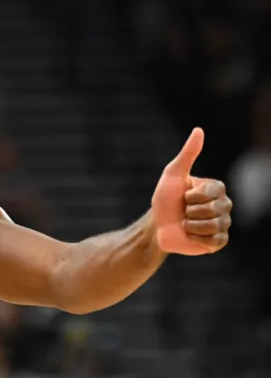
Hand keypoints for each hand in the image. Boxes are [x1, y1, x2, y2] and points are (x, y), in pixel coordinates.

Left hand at [151, 128, 232, 254]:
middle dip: (191, 212)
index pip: (211, 193)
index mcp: (216, 189)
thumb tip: (198, 130)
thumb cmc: (165, 199)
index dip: (192, 197)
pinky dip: (197, 238)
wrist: (157, 226)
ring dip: (192, 225)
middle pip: (214, 210)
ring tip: (186, 223)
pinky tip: (190, 235)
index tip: (184, 196)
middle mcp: (224, 205)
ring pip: (214, 226)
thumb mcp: (173, 174)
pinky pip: (215, 241)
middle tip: (184, 212)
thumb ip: (188, 154)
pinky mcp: (218, 242)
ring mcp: (223, 224)